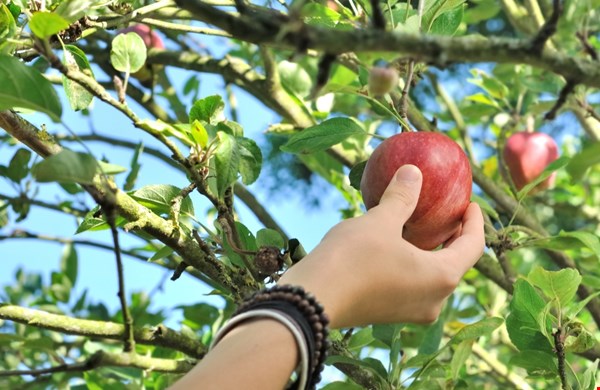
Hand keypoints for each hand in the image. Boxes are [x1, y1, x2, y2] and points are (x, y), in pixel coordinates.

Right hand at [279, 164, 484, 327]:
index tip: (470, 204)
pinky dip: (413, 264)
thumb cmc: (352, 259)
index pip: (472, 247)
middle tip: (448, 214)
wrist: (313, 300)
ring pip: (433, 277)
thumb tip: (414, 171)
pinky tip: (396, 247)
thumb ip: (402, 197)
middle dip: (453, 238)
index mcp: (441, 277)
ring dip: (431, 252)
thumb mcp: (379, 221)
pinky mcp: (390, 314)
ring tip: (422, 228)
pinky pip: (413, 285)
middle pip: (455, 264)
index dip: (475, 223)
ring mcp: (411, 311)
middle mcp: (433, 300)